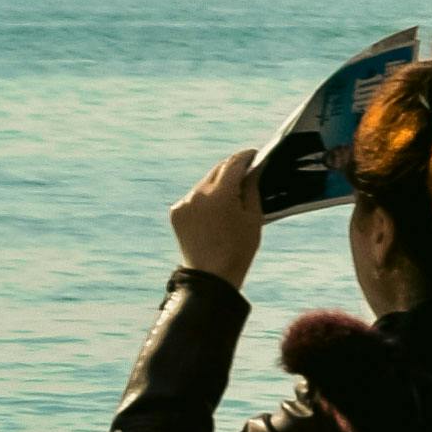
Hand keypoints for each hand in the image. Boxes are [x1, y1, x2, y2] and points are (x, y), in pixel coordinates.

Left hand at [168, 151, 265, 288]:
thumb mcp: (254, 217)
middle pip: (218, 169)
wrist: (211, 276)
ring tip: (233, 193)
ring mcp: (185, 202)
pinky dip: (206, 197)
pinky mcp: (177, 212)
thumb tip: (253, 169)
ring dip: (219, 183)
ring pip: (206, 182)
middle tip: (247, 170)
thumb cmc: (239, 249)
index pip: (234, 162)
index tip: (255, 154)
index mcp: (220, 194)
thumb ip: (252, 187)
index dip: (246, 156)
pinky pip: (195, 196)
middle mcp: (198, 193)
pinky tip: (216, 210)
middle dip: (233, 168)